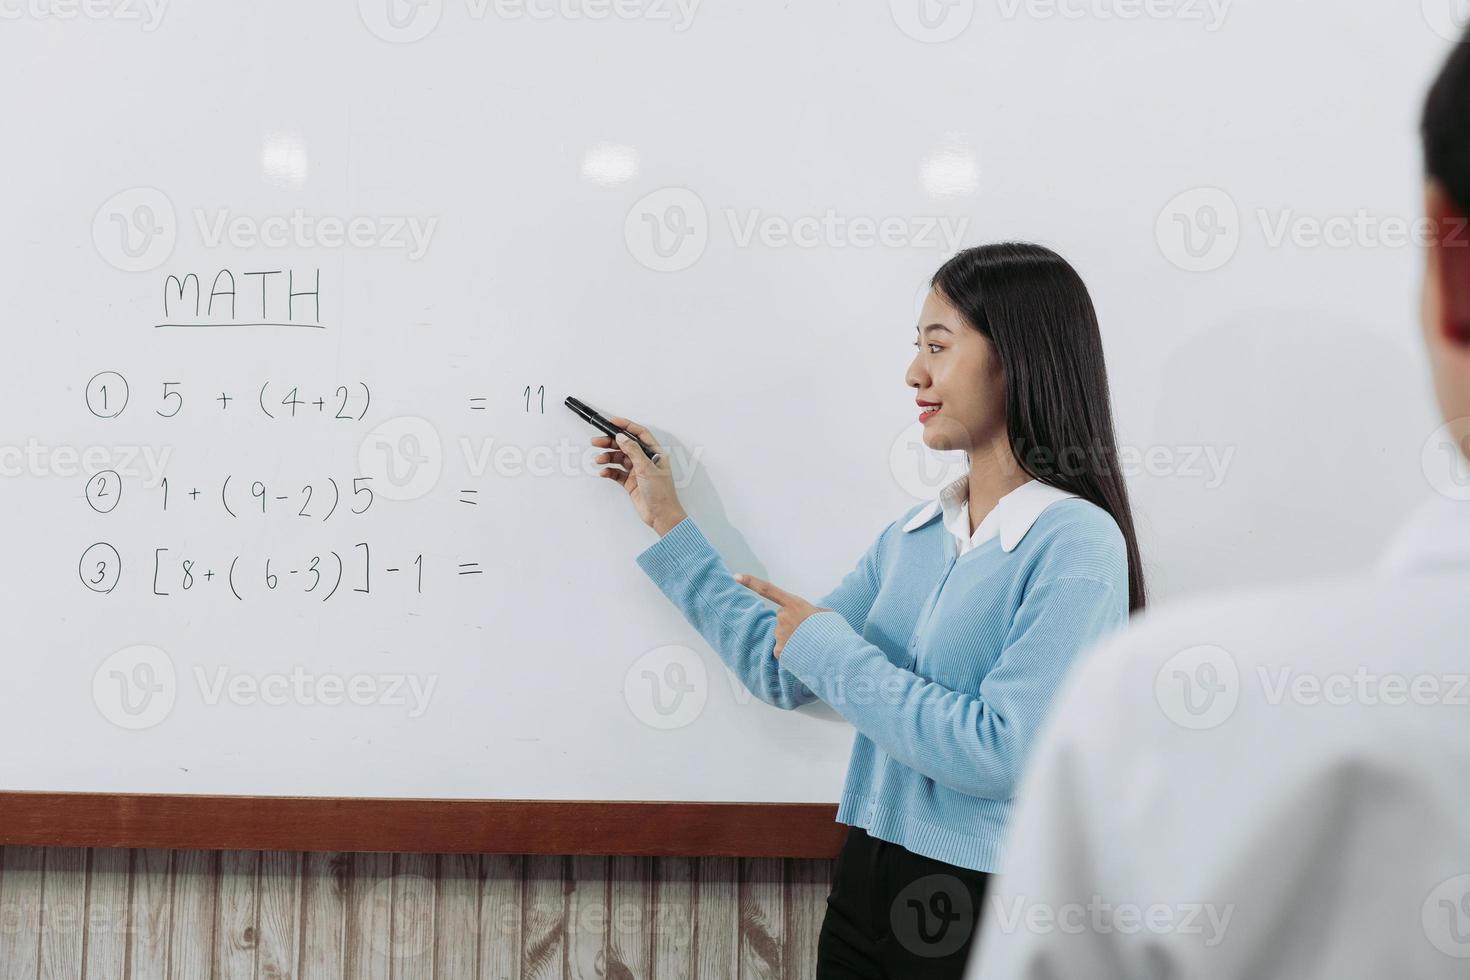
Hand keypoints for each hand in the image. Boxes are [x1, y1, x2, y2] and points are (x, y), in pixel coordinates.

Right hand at [592, 416, 686, 535]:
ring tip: (599, 460)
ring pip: (619, 459)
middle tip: (596, 441)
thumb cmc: (662, 493)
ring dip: (608, 458)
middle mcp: (646, 460)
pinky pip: (617, 473)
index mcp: (654, 453)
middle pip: (625, 446)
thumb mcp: (647, 468)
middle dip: (610, 442)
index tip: (612, 421)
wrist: (661, 516)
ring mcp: (638, 471)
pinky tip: (604, 472)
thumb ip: (633, 451)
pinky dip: (609, 471)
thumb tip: (621, 437)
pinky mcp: (631, 483)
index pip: (639, 434)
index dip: (626, 426)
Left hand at [734, 574, 829, 657]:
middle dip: (792, 625)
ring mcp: (779, 633)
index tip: (736, 576)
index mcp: (794, 603)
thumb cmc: (831, 630)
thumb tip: (811, 617)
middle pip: (781, 619)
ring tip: (808, 643)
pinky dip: (790, 652)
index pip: (768, 590)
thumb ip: (812, 612)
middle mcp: (783, 616)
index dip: (751, 582)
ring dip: (792, 639)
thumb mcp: (824, 614)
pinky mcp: (779, 649)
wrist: (833, 651)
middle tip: (808, 632)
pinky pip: (782, 650)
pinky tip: (801, 653)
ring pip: (782, 635)